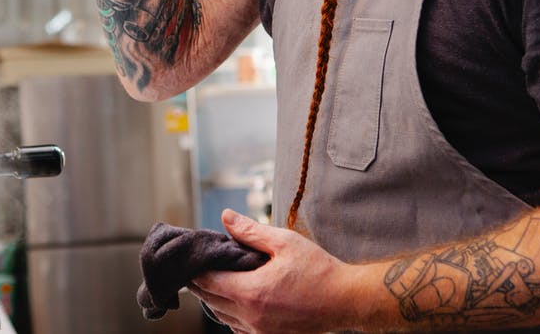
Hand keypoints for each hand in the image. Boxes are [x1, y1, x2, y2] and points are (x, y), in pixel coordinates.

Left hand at [189, 209, 365, 333]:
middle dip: (200, 282)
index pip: (207, 282)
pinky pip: (237, 327)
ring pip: (221, 316)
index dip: (196, 268)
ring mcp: (259, 331)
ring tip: (213, 278)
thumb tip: (225, 217)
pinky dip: (229, 313)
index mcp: (251, 292)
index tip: (192, 255)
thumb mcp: (285, 242)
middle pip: (209, 300)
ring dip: (213, 298)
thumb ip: (250, 231)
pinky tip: (234, 298)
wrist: (347, 300)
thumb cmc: (319, 270)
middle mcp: (251, 316)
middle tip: (196, 264)